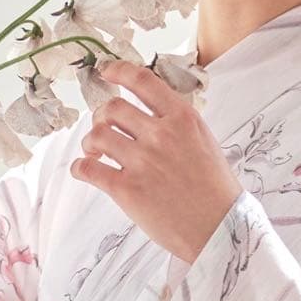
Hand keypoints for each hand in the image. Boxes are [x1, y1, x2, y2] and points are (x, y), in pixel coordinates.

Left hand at [69, 58, 243, 262]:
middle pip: (112, 108)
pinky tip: (83, 169)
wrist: (220, 229)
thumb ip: (178, 125)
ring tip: (96, 152)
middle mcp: (160, 135)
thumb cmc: (216, 190)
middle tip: (102, 127)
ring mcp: (142, 161)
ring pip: (97, 135)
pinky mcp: (127, 189)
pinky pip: (89, 169)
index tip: (106, 72)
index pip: (142, 81)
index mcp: (182, 119)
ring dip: (90, 142)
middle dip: (101, 116)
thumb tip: (151, 115)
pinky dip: (80, 167)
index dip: (118, 72)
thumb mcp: (205, 142)